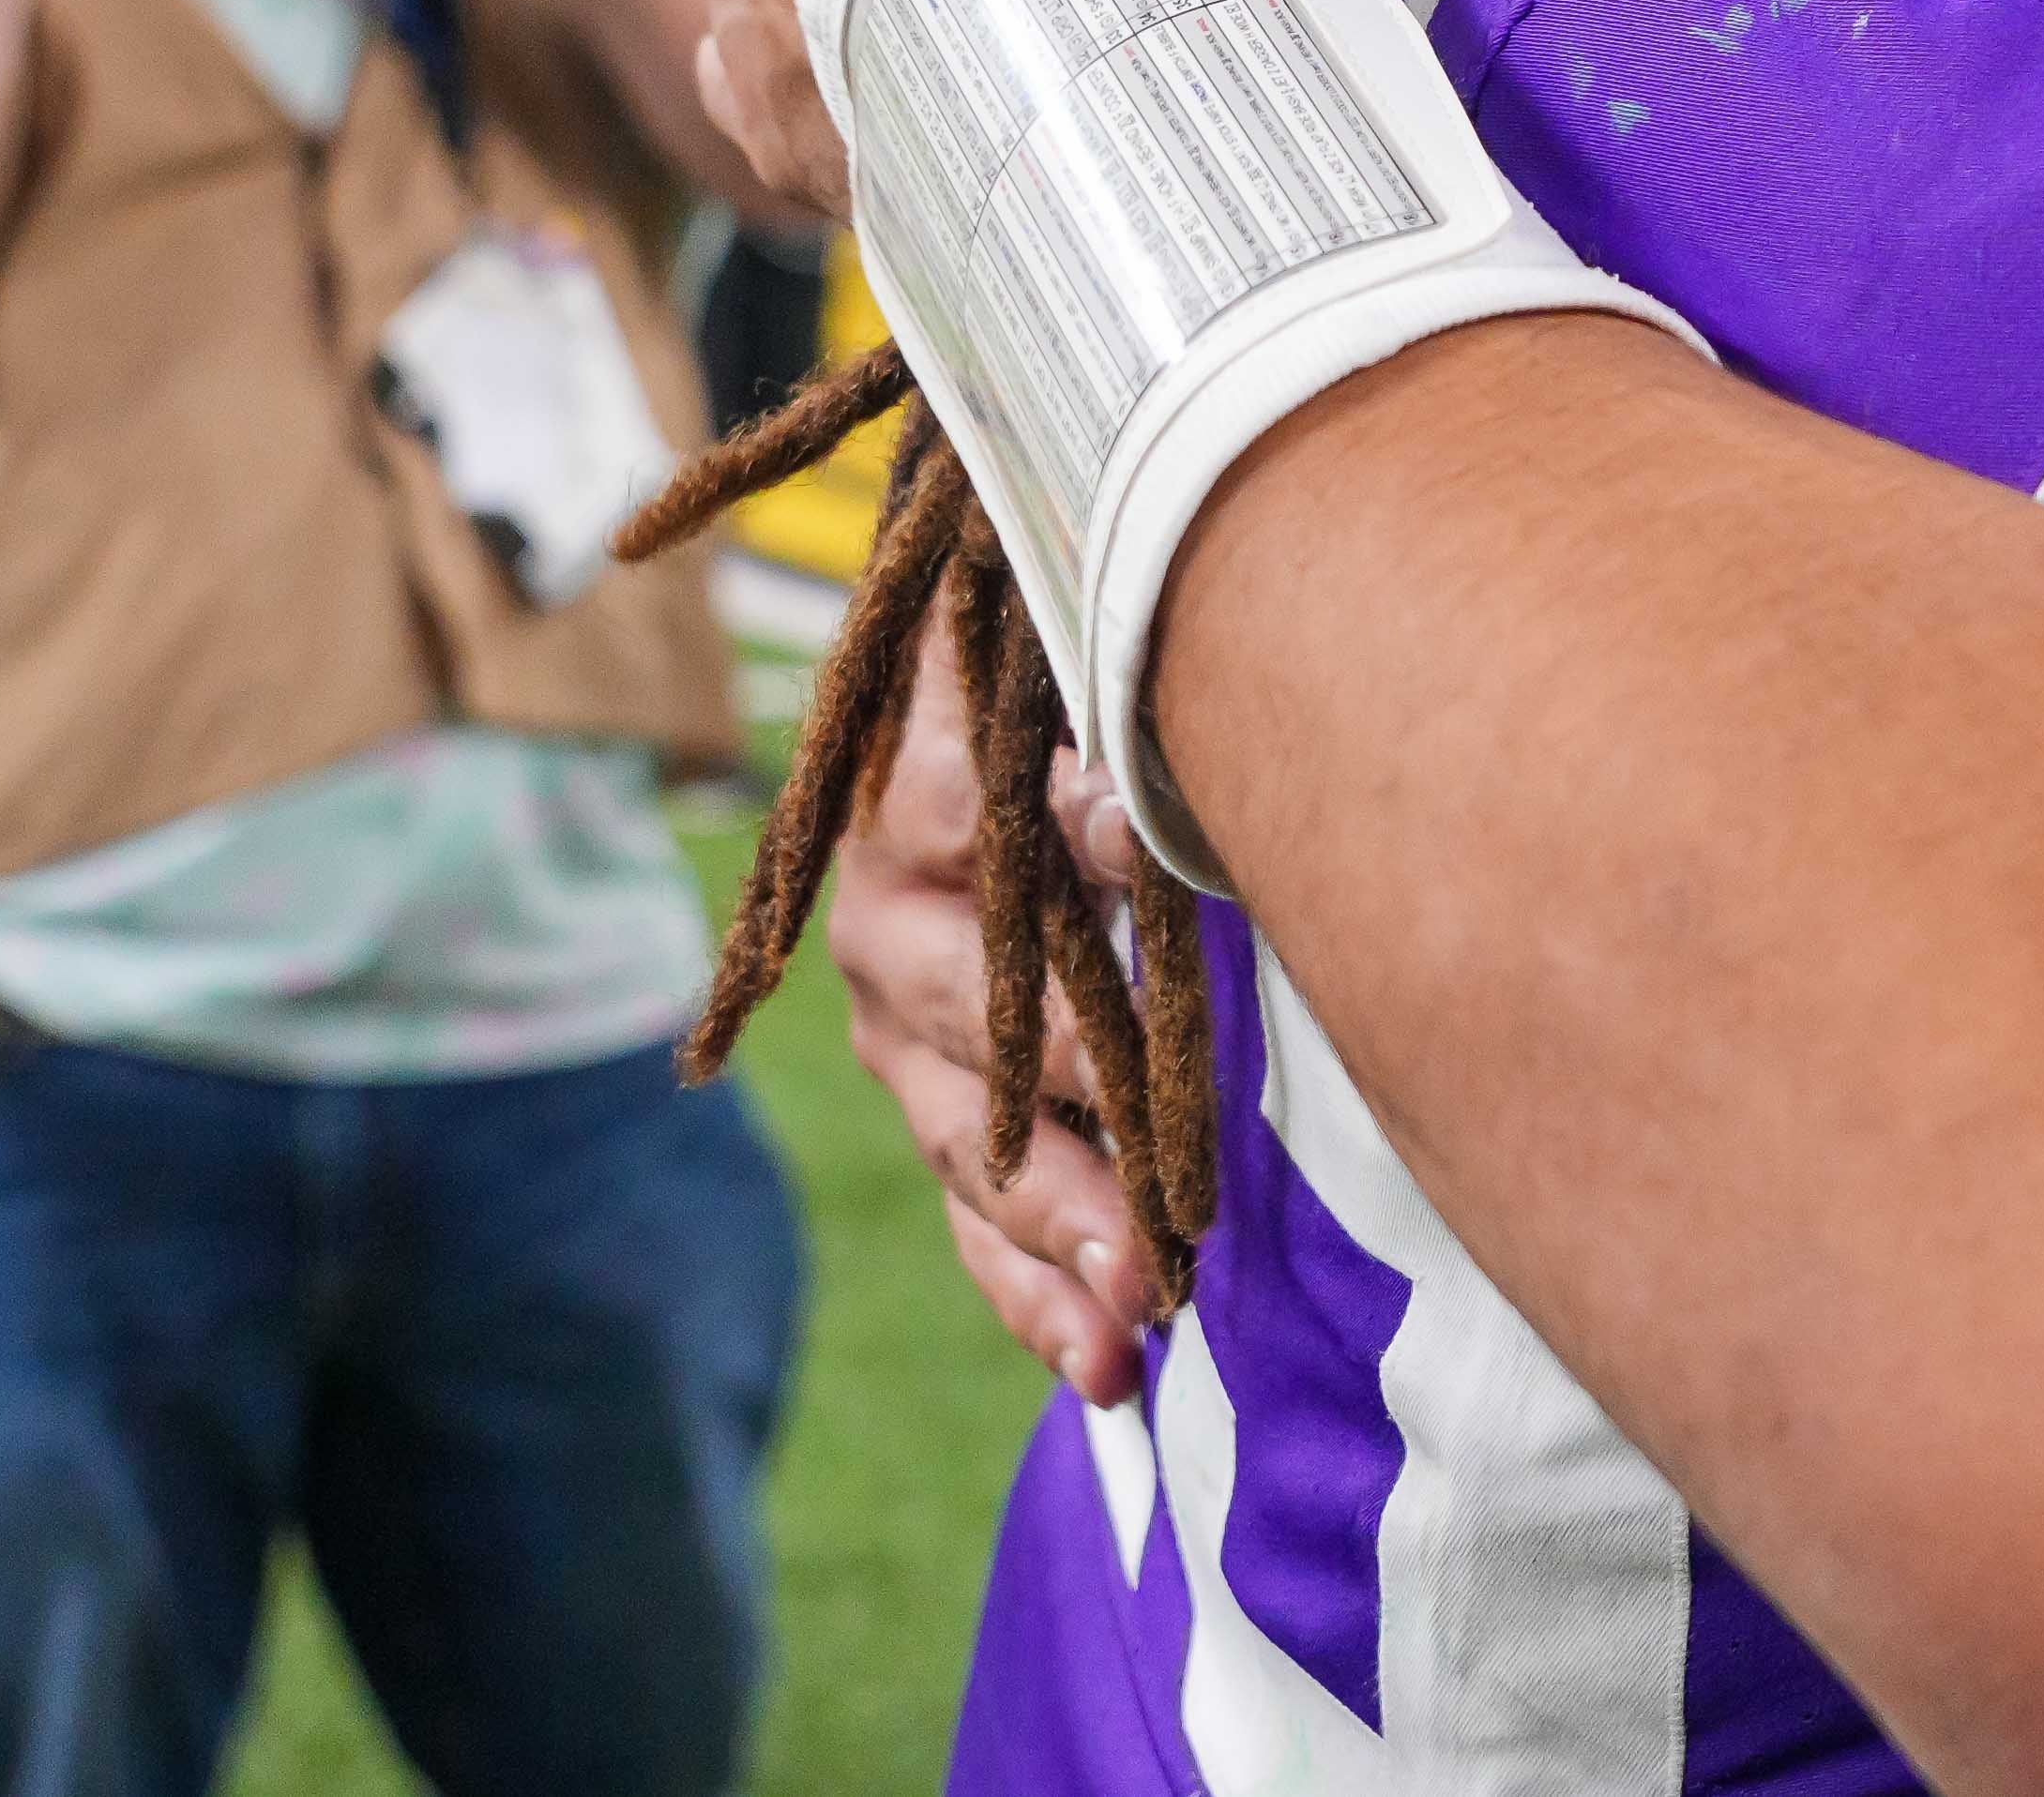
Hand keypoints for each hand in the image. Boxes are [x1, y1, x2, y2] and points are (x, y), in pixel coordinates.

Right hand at [833, 617, 1179, 1403]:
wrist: (1013, 732)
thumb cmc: (1074, 691)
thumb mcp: (1071, 675)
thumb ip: (1088, 715)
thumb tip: (1120, 809)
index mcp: (914, 793)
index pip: (956, 815)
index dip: (1043, 835)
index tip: (1134, 849)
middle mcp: (892, 920)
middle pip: (966, 1015)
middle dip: (1065, 1099)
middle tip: (1151, 1166)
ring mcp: (908, 1034)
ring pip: (975, 1142)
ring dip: (1061, 1228)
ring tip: (1141, 1306)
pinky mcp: (949, 1118)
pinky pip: (984, 1222)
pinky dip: (1042, 1299)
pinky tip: (1107, 1367)